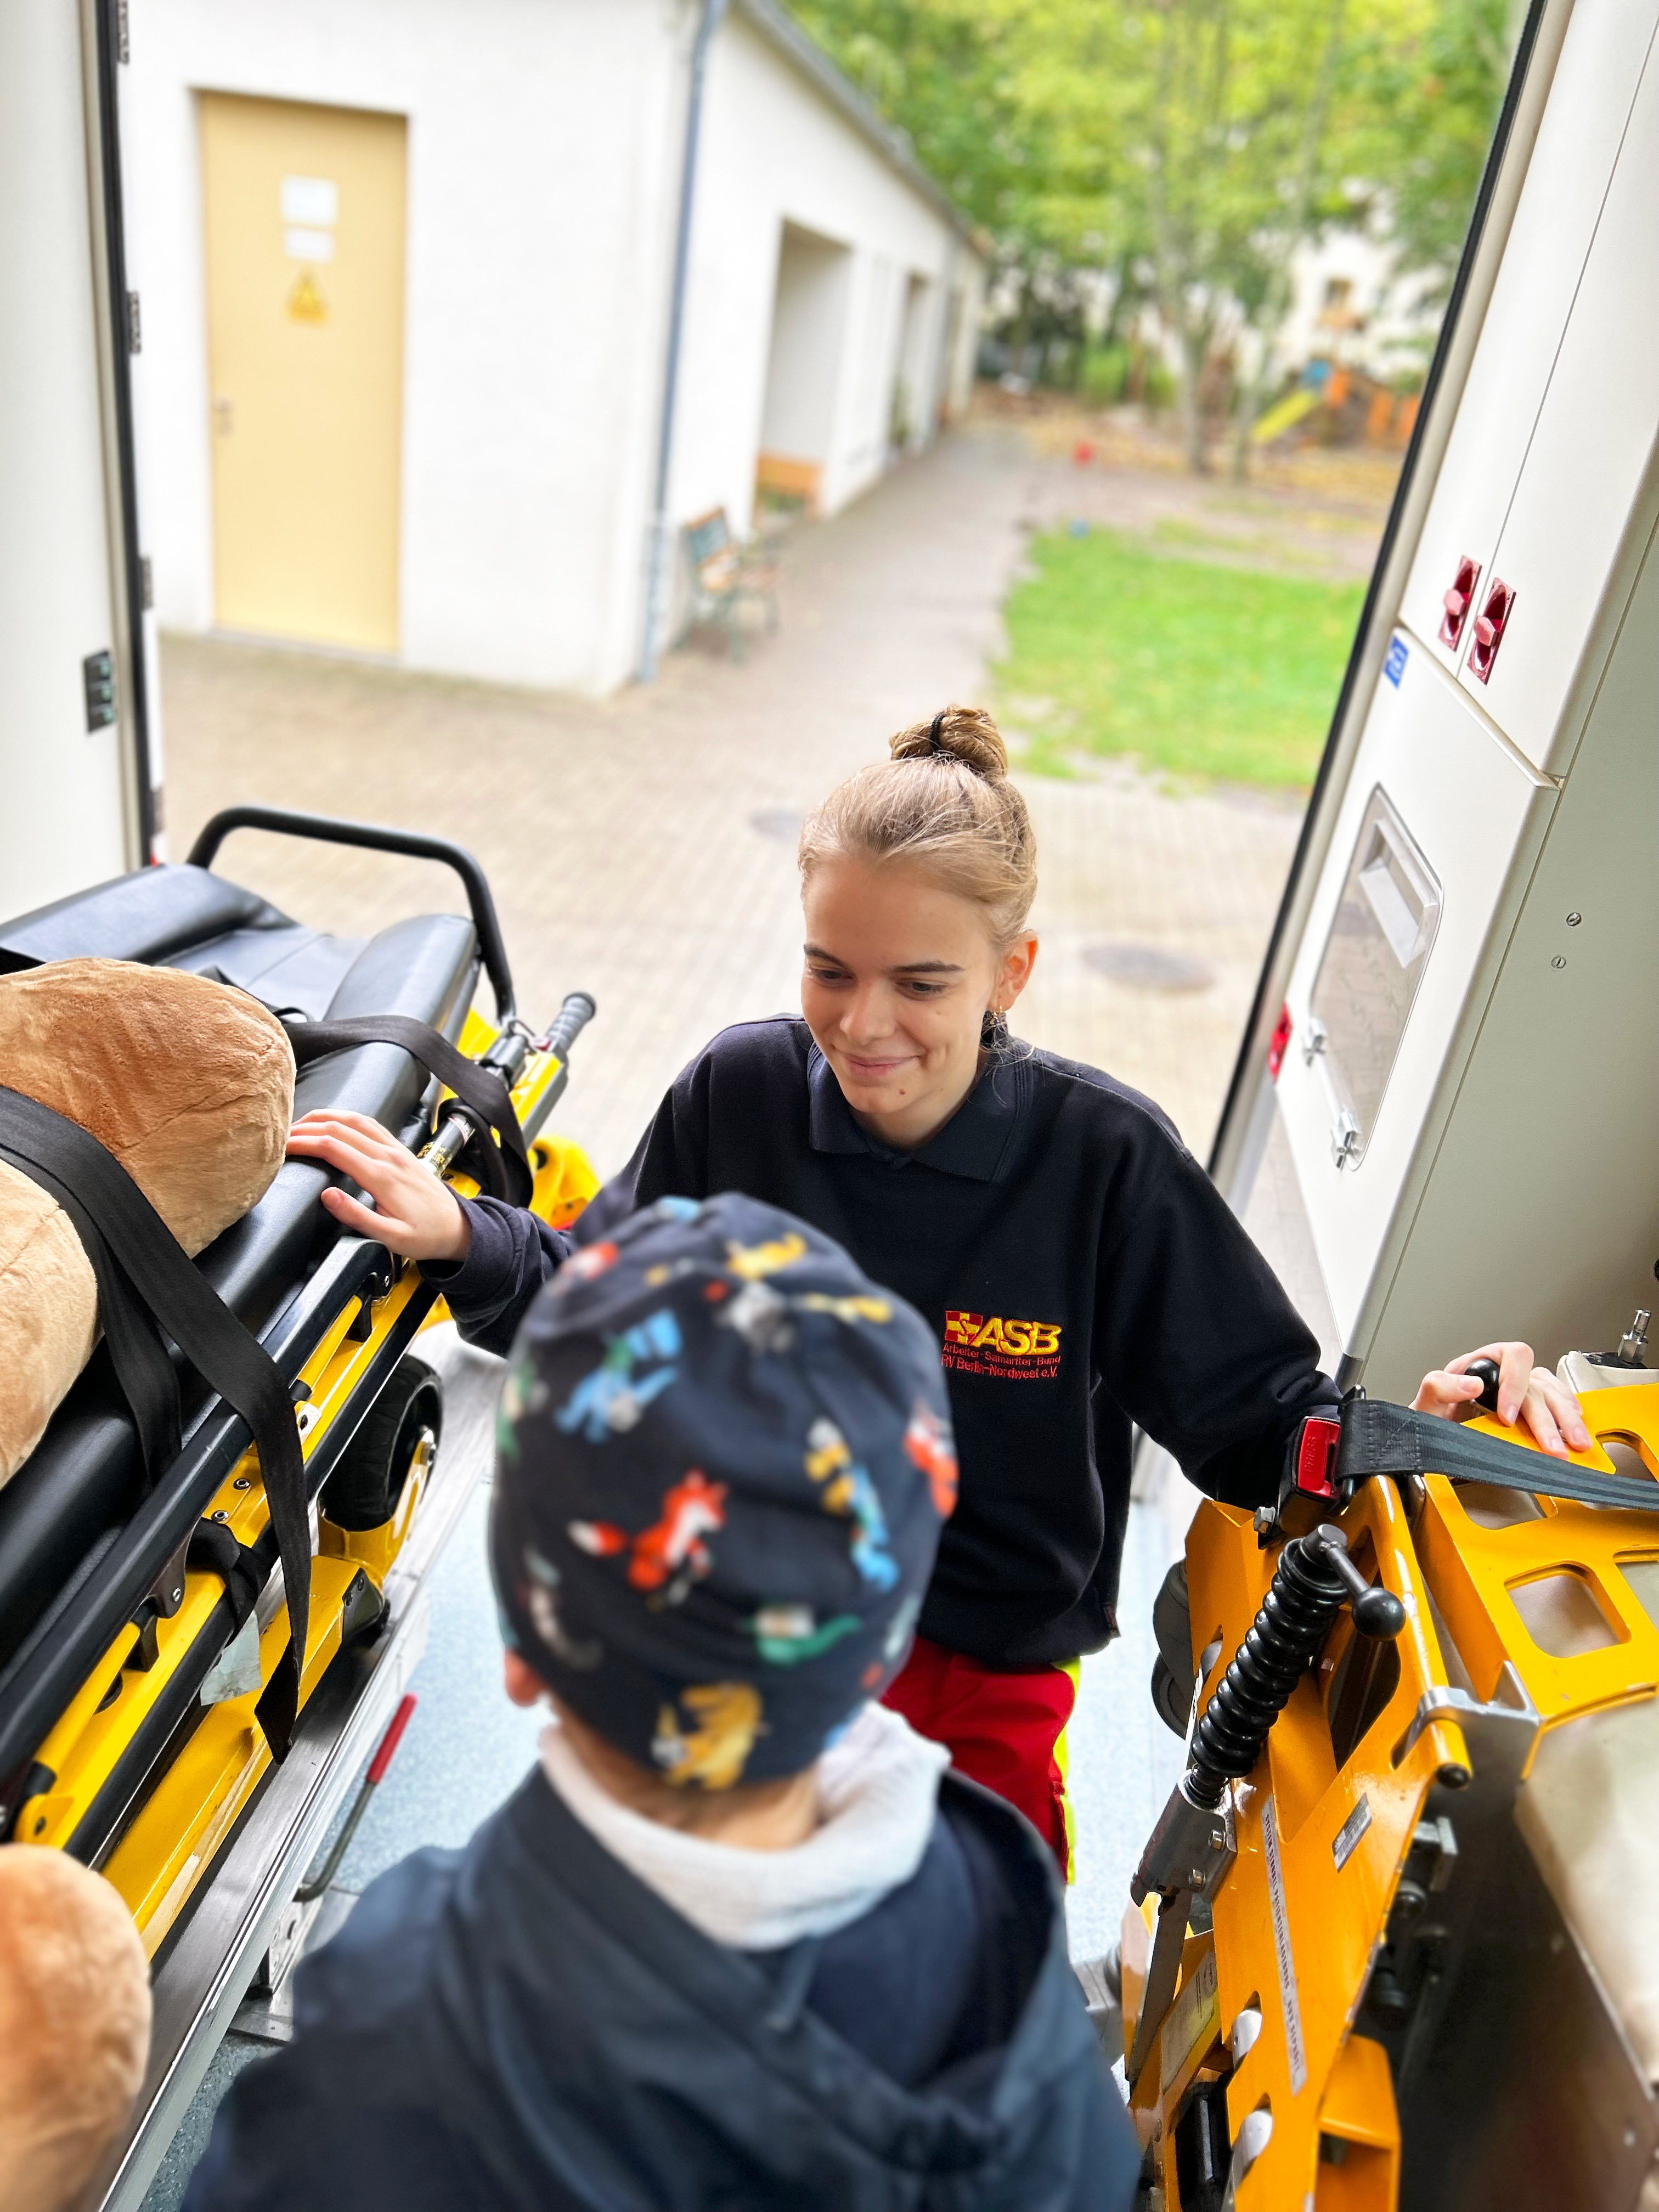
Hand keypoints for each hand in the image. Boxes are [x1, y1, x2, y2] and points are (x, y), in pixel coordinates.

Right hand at [285, 1109, 470, 1262]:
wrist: (457, 1228)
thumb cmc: (425, 1235)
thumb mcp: (391, 1237)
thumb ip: (357, 1216)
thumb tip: (327, 1196)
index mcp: (381, 1176)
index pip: (333, 1147)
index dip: (303, 1143)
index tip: (281, 1147)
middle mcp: (388, 1156)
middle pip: (339, 1128)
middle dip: (306, 1128)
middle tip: (281, 1136)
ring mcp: (395, 1149)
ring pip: (355, 1119)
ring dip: (324, 1117)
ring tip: (299, 1123)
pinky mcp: (400, 1150)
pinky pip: (370, 1123)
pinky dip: (345, 1117)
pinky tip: (333, 1121)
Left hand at [1412, 1340, 1591, 1459]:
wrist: (1436, 1436)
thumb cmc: (1434, 1415)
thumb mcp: (1428, 1401)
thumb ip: (1440, 1387)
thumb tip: (1472, 1383)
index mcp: (1484, 1363)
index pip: (1512, 1358)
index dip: (1514, 1385)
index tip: (1507, 1417)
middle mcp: (1508, 1375)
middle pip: (1538, 1384)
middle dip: (1547, 1417)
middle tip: (1550, 1446)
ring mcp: (1524, 1392)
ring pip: (1555, 1396)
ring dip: (1566, 1421)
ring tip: (1574, 1444)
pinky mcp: (1533, 1410)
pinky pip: (1559, 1406)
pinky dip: (1568, 1420)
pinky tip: (1572, 1432)